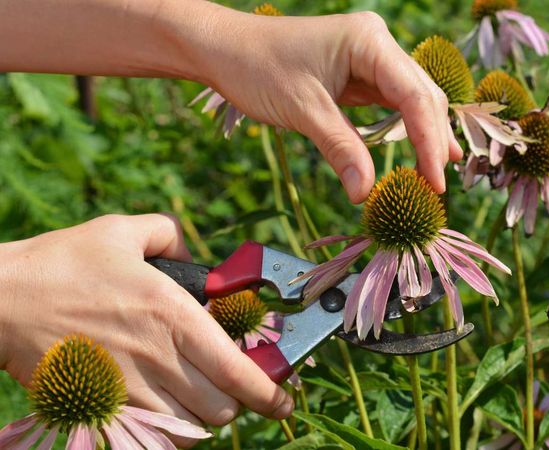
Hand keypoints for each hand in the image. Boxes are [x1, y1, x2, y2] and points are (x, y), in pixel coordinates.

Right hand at [0, 214, 292, 446]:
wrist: (0, 300)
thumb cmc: (61, 263)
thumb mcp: (121, 231)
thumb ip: (168, 235)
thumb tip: (192, 253)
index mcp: (172, 313)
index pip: (237, 370)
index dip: (269, 393)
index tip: (284, 401)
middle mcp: (158, 356)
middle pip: (221, 409)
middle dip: (234, 403)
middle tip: (227, 387)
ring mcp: (128, 387)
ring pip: (189, 429)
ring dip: (201, 418)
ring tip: (194, 397)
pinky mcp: (100, 408)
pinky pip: (152, 439)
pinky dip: (168, 433)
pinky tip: (164, 412)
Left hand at [197, 10, 462, 201]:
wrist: (224, 49)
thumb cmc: (257, 69)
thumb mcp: (302, 111)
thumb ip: (340, 149)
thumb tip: (364, 193)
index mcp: (369, 41)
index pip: (414, 95)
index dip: (429, 140)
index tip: (435, 181)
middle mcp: (378, 44)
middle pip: (423, 96)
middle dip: (433, 140)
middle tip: (436, 187)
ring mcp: (371, 57)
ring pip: (413, 100)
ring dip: (425, 136)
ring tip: (435, 176)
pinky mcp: (361, 73)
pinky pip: (393, 104)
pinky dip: (405, 130)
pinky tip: (420, 153)